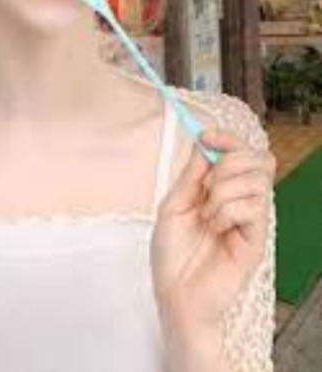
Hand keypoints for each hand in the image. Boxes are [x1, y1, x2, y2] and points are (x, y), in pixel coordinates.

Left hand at [151, 128, 274, 330]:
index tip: (207, 137)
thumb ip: (191, 175)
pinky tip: (215, 227)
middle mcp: (239, 200)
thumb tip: (204, 144)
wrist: (174, 292)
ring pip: (257, 181)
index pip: (241, 152)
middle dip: (228, 163)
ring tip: (206, 214)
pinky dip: (227, 211)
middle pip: (258, 159)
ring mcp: (251, 219)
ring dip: (223, 191)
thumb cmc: (171, 253)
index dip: (228, 138)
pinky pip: (254, 207)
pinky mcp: (257, 239)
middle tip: (205, 186)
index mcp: (219, 189)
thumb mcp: (173, 205)